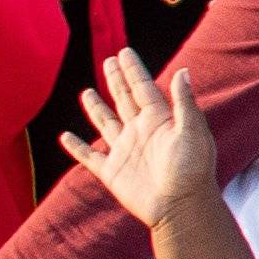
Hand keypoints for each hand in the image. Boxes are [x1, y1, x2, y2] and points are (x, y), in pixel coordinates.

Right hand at [62, 45, 222, 234]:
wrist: (181, 206)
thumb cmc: (192, 170)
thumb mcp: (192, 132)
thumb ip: (184, 103)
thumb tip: (183, 71)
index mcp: (160, 120)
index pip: (143, 88)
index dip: (134, 70)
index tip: (124, 52)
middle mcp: (141, 132)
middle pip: (124, 99)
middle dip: (116, 80)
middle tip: (108, 60)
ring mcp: (125, 151)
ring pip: (106, 123)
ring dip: (96, 108)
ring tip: (87, 92)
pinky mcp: (112, 172)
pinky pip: (89, 157)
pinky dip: (76, 148)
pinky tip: (65, 138)